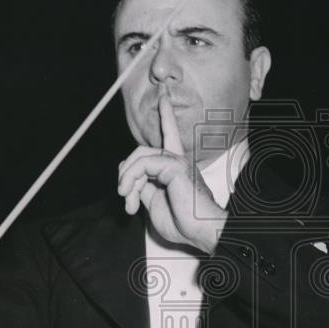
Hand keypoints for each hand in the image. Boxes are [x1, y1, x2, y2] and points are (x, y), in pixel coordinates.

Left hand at [117, 96, 227, 253]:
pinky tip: (130, 195)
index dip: (166, 115)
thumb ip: (144, 187)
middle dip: (126, 173)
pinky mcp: (175, 167)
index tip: (164, 95)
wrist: (202, 232)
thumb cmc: (184, 223)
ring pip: (139, 156)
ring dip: (127, 179)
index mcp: (175, 167)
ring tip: (127, 199)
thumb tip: (130, 178)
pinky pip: (143, 165)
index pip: (169, 135)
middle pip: (141, 151)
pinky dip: (132, 179)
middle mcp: (178, 160)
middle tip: (126, 198)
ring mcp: (177, 162)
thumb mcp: (155, 204)